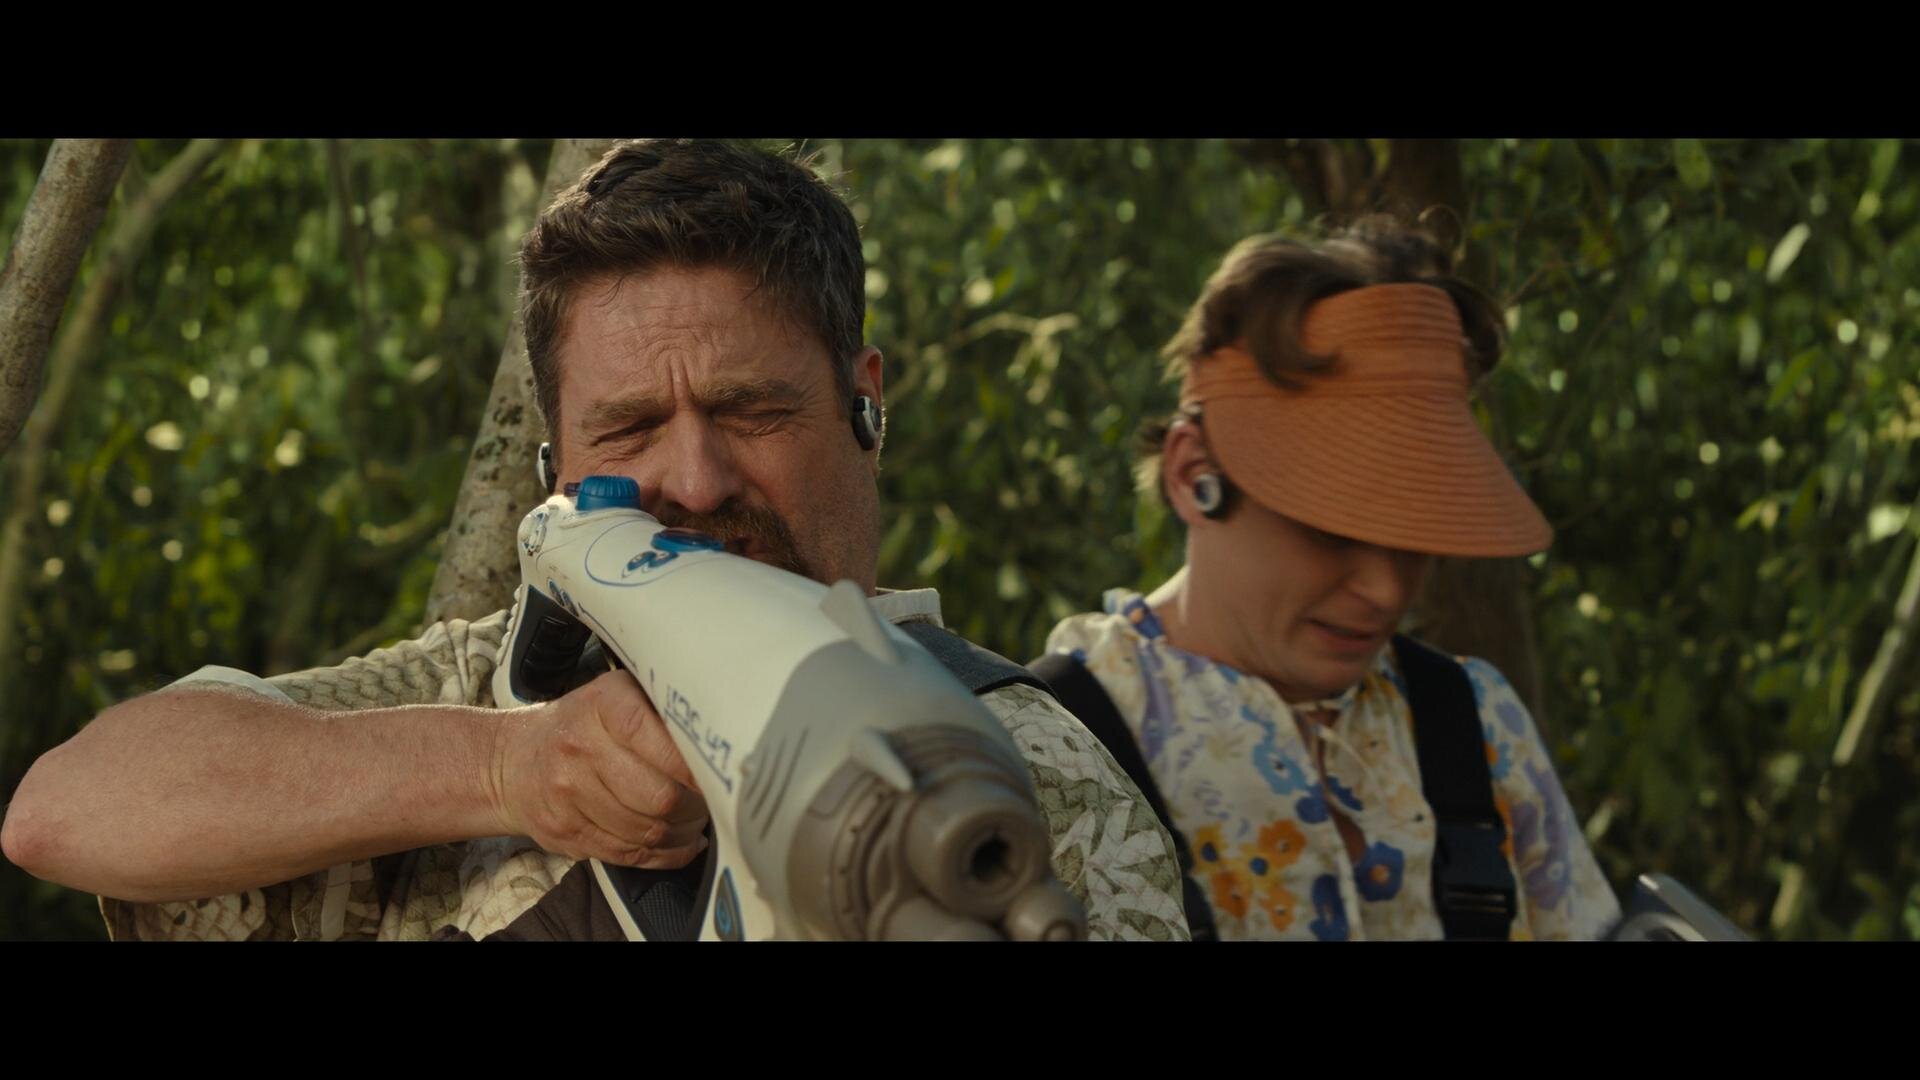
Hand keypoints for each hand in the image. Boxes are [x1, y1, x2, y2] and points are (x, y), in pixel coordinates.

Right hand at [491, 669, 709, 868]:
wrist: (512, 761)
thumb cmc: (582, 725)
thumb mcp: (617, 695)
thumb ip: (660, 709)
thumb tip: (716, 738)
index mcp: (603, 705)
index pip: (662, 743)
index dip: (697, 768)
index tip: (717, 776)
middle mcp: (581, 748)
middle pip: (660, 796)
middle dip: (697, 806)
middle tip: (711, 802)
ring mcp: (569, 795)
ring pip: (648, 831)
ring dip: (684, 832)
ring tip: (695, 820)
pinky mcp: (567, 833)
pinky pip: (630, 855)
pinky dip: (665, 854)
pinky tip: (679, 842)